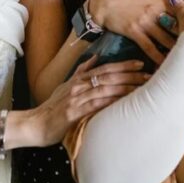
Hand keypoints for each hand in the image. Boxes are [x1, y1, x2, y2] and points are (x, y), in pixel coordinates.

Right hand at [29, 59, 148, 145]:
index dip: (124, 65)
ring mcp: (76, 99)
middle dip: (130, 75)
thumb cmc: (52, 107)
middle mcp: (79, 86)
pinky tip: (124, 102)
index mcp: (79, 79)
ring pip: (105, 89)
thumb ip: (81, 71)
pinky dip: (111, 102)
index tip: (141, 63)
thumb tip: (95, 58)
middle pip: (109, 77)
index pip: (105, 68)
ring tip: (142, 87)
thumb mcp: (66, 85)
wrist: (34, 124)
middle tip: (149, 74)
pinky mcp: (73, 113)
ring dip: (125, 87)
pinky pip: (95, 105)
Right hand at [86, 0, 183, 62]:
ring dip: (177, 50)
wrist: (105, 3)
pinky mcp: (135, 33)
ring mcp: (145, 24)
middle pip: (176, 27)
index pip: (182, 12)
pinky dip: (158, 57)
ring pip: (165, 40)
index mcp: (161, 1)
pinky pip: (150, 48)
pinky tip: (167, 65)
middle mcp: (155, 12)